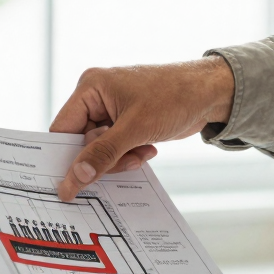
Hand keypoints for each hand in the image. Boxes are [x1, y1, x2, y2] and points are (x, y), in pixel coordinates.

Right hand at [50, 57, 235, 200]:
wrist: (210, 93)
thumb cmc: (174, 96)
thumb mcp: (135, 129)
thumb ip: (103, 154)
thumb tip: (75, 177)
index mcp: (90, 88)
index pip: (63, 129)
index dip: (65, 157)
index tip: (67, 185)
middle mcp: (97, 98)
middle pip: (82, 144)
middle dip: (104, 158)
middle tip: (125, 160)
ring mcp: (112, 112)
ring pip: (101, 150)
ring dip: (120, 159)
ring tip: (142, 152)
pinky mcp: (127, 123)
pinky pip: (116, 149)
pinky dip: (130, 155)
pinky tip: (148, 149)